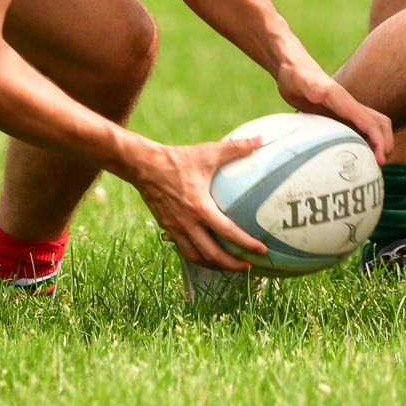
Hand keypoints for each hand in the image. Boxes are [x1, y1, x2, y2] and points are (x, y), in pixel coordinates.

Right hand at [125, 137, 266, 270]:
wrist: (143, 165)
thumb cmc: (177, 159)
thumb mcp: (207, 153)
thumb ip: (235, 148)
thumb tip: (260, 139)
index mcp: (200, 208)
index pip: (228, 233)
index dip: (247, 244)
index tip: (261, 250)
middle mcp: (188, 223)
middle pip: (213, 255)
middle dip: (233, 265)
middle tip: (249, 266)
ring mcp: (176, 228)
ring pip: (197, 257)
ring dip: (215, 265)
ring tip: (230, 266)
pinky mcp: (167, 227)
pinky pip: (185, 250)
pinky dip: (199, 257)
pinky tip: (207, 254)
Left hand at [275, 56, 392, 163]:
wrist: (293, 68)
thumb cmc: (296, 75)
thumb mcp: (300, 81)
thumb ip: (310, 86)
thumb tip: (321, 92)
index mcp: (343, 100)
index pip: (369, 121)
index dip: (379, 140)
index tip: (381, 158)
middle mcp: (349, 105)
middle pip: (379, 123)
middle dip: (386, 142)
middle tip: (380, 162)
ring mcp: (346, 110)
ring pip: (372, 125)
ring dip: (379, 141)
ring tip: (373, 161)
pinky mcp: (340, 114)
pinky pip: (359, 128)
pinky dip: (365, 140)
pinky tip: (357, 153)